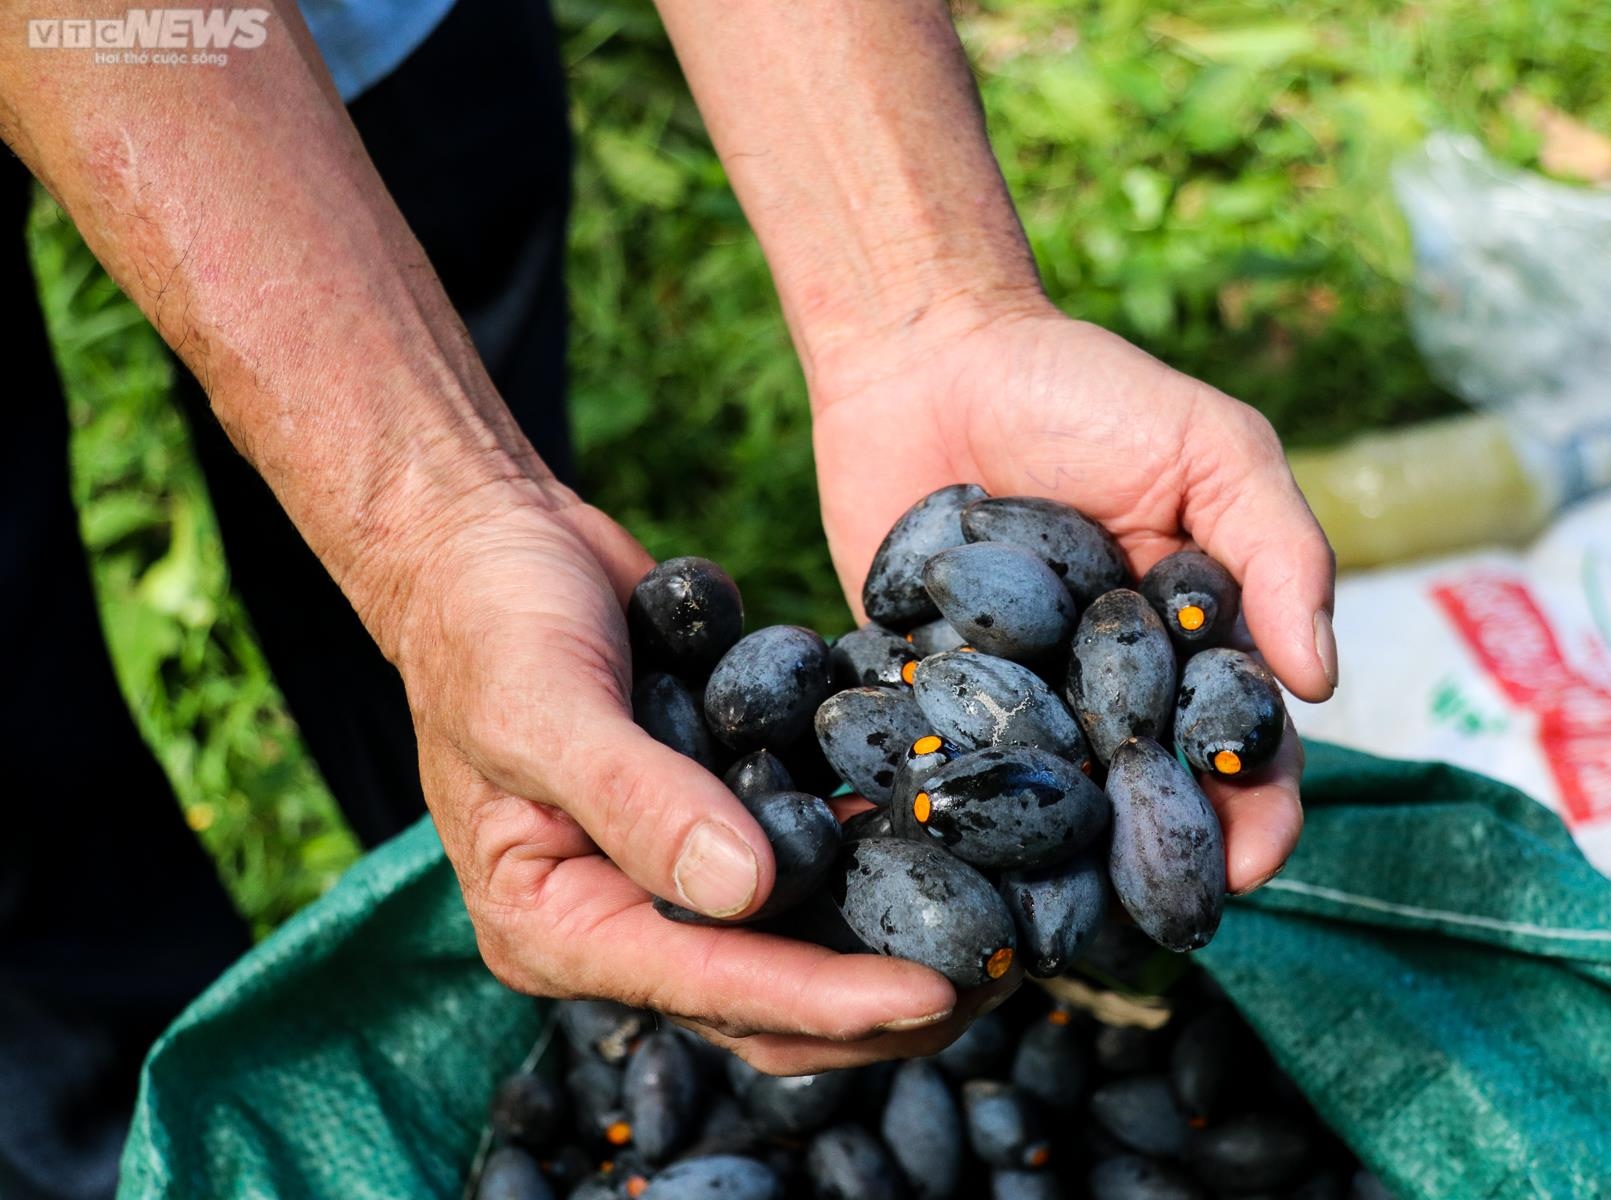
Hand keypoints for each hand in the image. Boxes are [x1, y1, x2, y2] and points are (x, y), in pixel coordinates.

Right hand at [383, 492, 1004, 1072]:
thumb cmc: (488, 621)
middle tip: (998, 976)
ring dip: (892, 932)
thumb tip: (748, 890)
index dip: (825, 996)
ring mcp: (671, 868)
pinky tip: (956, 832)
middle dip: (879, 997)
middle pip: (768, 995)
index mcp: (556, 924)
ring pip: (799, 935)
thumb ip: (640, 798)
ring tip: (1003, 921)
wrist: (490, 542)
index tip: (935, 994)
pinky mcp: (717, 811)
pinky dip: (873, 851)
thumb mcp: (542, 704)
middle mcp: (619, 916)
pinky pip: (805, 852)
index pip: (708, 984)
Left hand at [812, 301, 1336, 894]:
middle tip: (1153, 928)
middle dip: (1159, 864)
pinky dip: (946, 815)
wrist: (930, 351)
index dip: (1257, 808)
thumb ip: (1277, 549)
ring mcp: (1015, 695)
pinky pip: (942, 767)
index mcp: (1190, 641)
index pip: (1238, 744)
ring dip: (1056, 867)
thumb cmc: (1084, 388)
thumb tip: (1322, 682)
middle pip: (1146, 796)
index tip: (1252, 862)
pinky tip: (949, 863)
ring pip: (1048, 805)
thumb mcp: (1209, 446)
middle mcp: (1106, 684)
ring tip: (1054, 924)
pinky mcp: (923, 691)